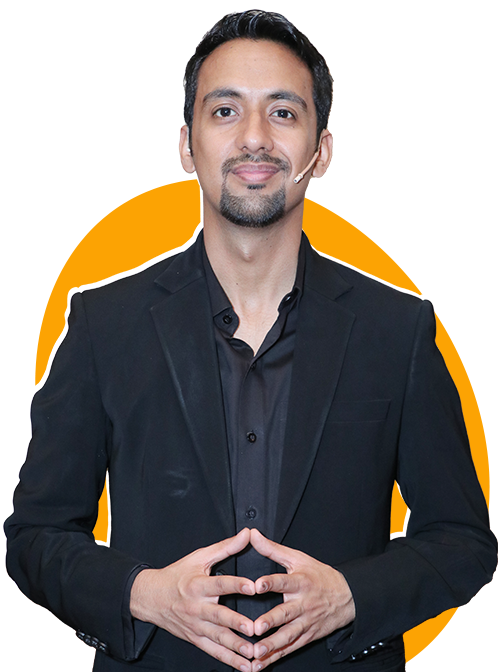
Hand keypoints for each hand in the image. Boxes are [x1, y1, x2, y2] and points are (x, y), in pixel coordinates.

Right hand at [130, 528, 255, 671]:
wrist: (150, 598)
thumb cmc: (177, 575)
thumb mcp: (199, 557)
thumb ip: (225, 547)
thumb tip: (247, 533)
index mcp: (198, 585)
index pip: (220, 584)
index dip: (237, 585)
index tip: (253, 587)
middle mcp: (197, 607)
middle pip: (219, 616)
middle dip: (237, 622)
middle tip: (254, 627)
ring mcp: (196, 626)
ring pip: (218, 638)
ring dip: (237, 647)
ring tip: (254, 652)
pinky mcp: (196, 639)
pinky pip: (214, 652)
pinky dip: (230, 660)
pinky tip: (246, 666)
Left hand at [249, 529, 354, 670]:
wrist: (347, 596)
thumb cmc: (318, 575)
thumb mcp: (297, 558)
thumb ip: (272, 548)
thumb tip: (252, 534)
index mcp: (300, 581)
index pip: (284, 581)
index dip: (271, 582)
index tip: (257, 585)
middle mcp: (303, 603)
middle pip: (286, 613)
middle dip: (271, 621)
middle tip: (256, 627)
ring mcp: (306, 622)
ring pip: (288, 635)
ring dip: (272, 644)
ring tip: (257, 651)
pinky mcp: (307, 636)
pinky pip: (290, 648)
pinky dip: (275, 657)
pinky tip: (260, 663)